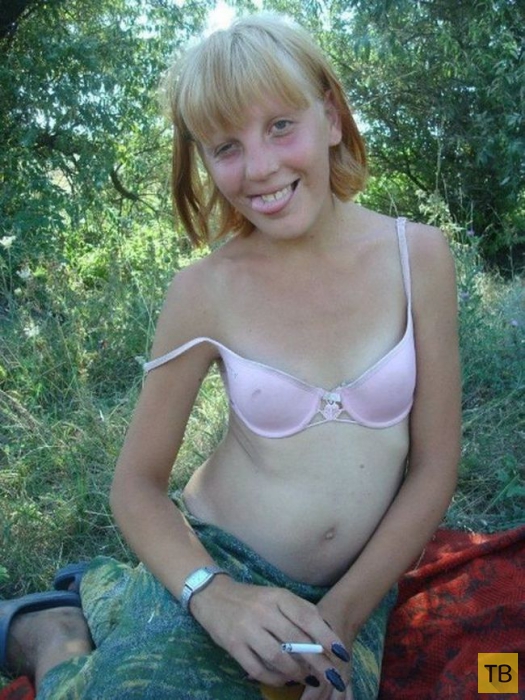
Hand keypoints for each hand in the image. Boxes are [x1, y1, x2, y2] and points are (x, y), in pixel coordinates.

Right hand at [190, 577, 351, 692]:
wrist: (213, 595)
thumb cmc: (251, 598)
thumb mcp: (275, 596)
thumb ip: (298, 611)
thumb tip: (326, 634)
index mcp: (277, 596)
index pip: (307, 616)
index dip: (327, 636)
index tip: (341, 652)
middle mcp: (263, 611)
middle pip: (296, 640)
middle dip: (318, 661)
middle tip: (332, 676)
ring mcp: (247, 629)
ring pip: (278, 657)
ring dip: (296, 672)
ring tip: (307, 679)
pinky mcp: (233, 646)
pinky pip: (258, 669)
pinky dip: (274, 679)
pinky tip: (284, 680)